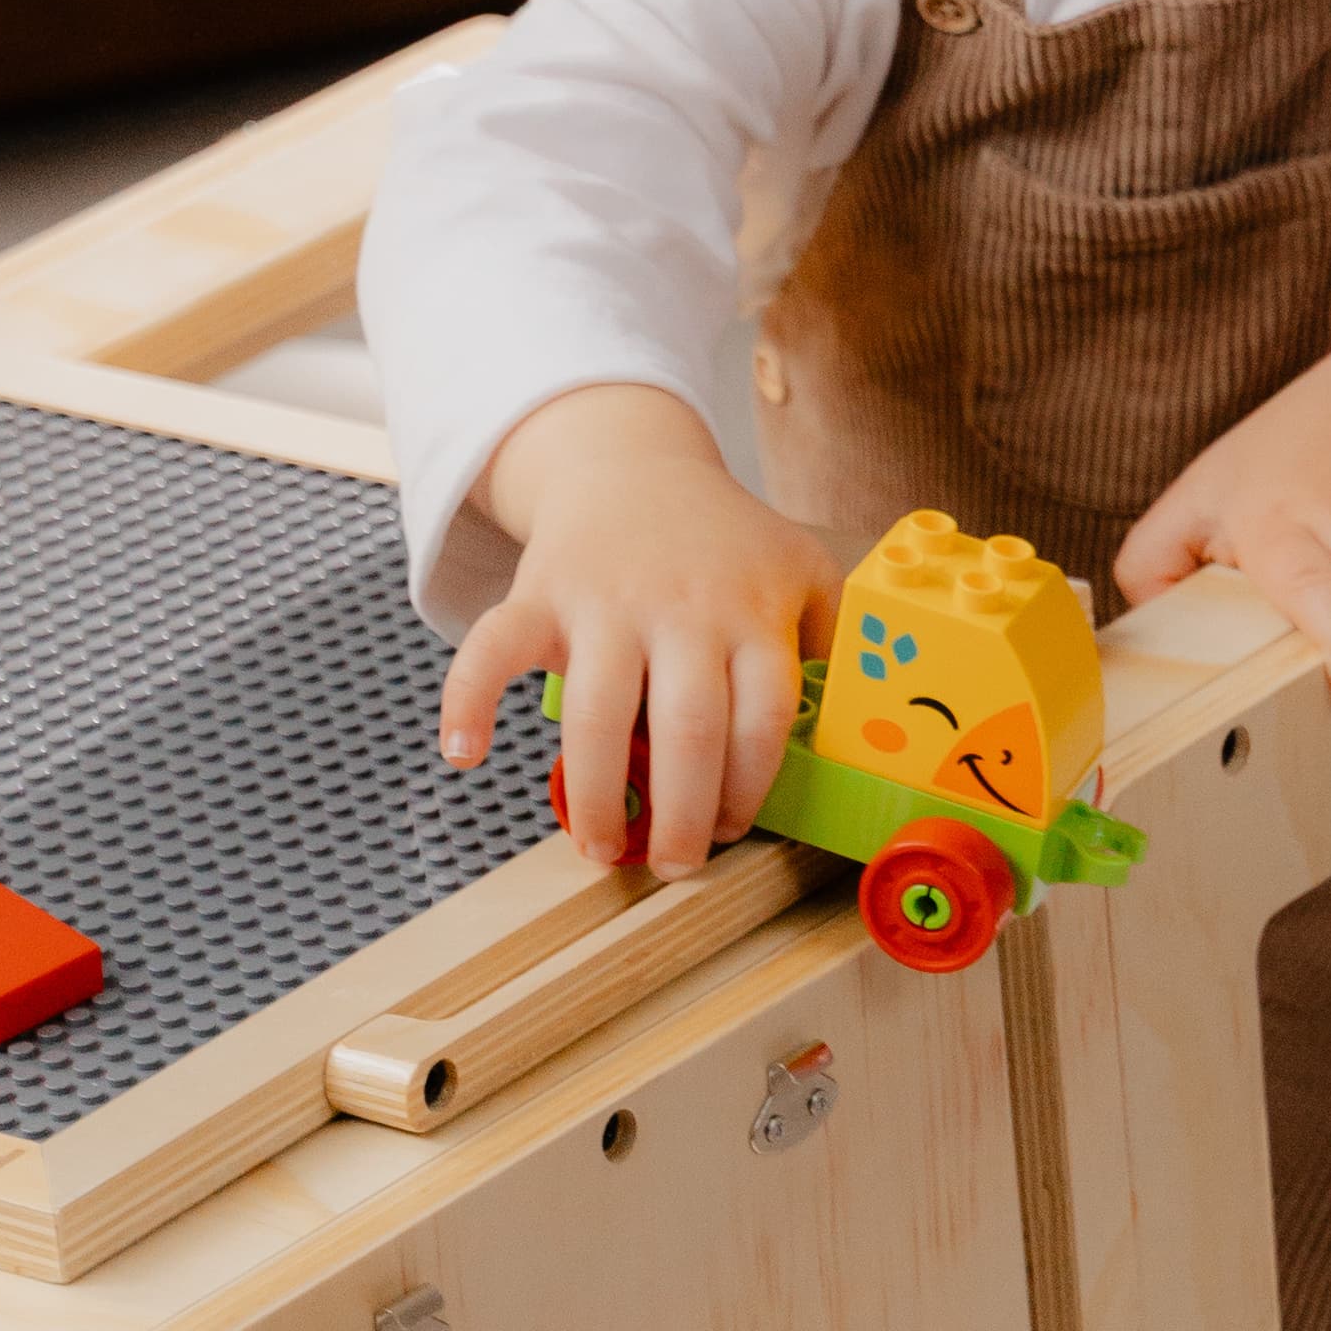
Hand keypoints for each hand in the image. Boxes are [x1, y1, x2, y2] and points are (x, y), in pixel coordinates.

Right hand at [439, 385, 842, 879]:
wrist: (631, 466)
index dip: (750, 787)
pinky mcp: (540, 594)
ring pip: (598, 711)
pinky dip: (468, 699)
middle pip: (689, 728)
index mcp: (752, 611)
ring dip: (597, 795)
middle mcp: (683, 608)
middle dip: (686, 813)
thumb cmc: (722, 545)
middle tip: (678, 864)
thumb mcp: (800, 572)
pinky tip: (464, 753)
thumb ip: (834, 643)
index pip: (762, 716)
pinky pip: (493, 647)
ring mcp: (606, 600)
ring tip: (604, 849)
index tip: (736, 829)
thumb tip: (867, 732)